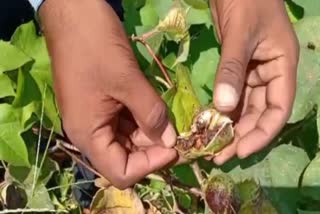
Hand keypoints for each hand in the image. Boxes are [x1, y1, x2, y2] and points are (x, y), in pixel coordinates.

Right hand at [39, 0, 176, 188]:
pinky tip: (157, 108)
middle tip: (180, 134)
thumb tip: (171, 141)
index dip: (150, 165)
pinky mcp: (102, 103)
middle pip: (125, 157)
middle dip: (154, 149)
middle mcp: (90, 131)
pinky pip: (125, 121)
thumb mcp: (127, 81)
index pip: (121, 172)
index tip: (175, 148)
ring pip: (128, 139)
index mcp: (88, 134)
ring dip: (151, 133)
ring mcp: (95, 117)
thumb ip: (151, 115)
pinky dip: (143, 119)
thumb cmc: (95, 46)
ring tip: (172, 120)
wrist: (72, 13)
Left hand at [209, 0, 298, 163]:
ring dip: (231, 127)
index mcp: (282, 67)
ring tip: (212, 145)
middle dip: (241, 135)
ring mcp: (252, 73)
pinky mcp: (236, 70)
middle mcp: (269, 75)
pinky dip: (222, 111)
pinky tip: (210, 124)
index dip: (262, 133)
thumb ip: (232, 69)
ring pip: (245, 107)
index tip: (240, 150)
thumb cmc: (247, 0)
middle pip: (259, 113)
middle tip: (218, 154)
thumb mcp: (242, 34)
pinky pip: (232, 95)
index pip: (278, 110)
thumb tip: (223, 108)